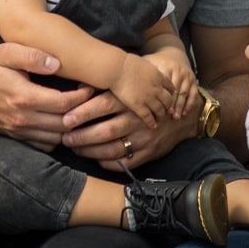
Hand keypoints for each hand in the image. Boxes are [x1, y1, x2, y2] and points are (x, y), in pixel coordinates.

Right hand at [0, 43, 86, 149]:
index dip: (82, 97)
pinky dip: (59, 136)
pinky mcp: (18, 137)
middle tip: (93, 100)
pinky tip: (65, 121)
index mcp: (22, 96)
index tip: (91, 86)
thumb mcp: (6, 52)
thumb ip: (32, 55)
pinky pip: (46, 145)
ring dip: (73, 127)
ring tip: (82, 111)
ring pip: (57, 137)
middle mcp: (22, 118)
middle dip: (83, 113)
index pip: (63, 103)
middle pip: (64, 123)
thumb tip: (56, 64)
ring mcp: (19, 131)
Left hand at [61, 89, 197, 170]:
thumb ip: (109, 84)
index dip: (83, 112)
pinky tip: (95, 159)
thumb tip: (79, 84)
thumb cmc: (150, 96)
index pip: (104, 105)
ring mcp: (144, 139)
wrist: (184, 115)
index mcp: (132, 100)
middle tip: (65, 138)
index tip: (66, 118)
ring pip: (113, 149)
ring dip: (90, 151)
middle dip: (82, 136)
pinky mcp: (149, 153)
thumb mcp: (135, 84)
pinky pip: (125, 163)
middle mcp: (138, 120)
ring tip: (75, 149)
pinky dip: (108, 163)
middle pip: (106, 130)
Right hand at [109, 51, 176, 126]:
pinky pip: (148, 117)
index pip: (171, 87)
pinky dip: (151, 122)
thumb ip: (148, 68)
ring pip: (160, 110)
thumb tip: (146, 68)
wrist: (116, 68)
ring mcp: (148, 98)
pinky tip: (152, 125)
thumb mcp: (143, 62)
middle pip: (168, 100)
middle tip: (167, 111)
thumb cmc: (125, 62)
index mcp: (158, 76)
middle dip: (168, 106)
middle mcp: (156, 88)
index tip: (168, 97)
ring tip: (160, 120)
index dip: (171, 93)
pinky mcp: (138, 106)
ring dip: (161, 116)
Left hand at [147, 45, 199, 119]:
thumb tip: (133, 79)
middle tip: (167, 115)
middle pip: (175, 90)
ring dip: (180, 106)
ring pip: (184, 93)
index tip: (157, 108)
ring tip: (176, 117)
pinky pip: (193, 94)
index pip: (164, 85)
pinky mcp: (193, 80)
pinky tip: (185, 112)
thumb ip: (144, 71)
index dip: (161, 97)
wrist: (173, 54)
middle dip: (172, 104)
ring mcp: (187, 76)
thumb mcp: (149, 62)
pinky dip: (190, 104)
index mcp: (167, 67)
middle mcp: (178, 71)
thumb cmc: (158, 62)